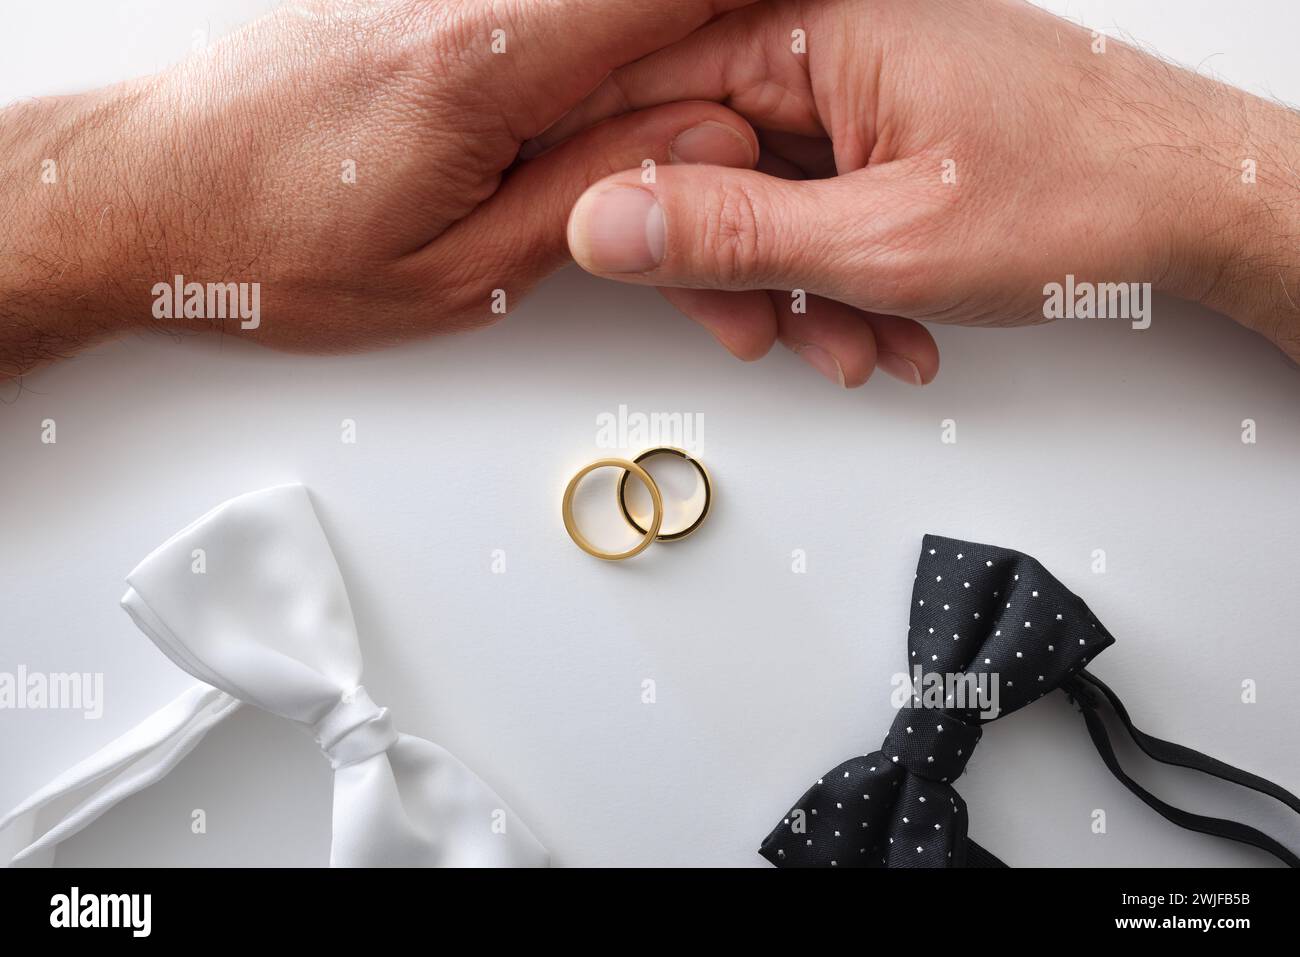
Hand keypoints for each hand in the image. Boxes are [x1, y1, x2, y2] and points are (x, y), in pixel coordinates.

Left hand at [0, 0, 761, 378]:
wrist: (136, 199)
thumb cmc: (268, 248)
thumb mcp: (458, 271)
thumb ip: (593, 196)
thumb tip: (706, 140)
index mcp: (488, 59)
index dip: (766, 15)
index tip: (820, 50)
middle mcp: (471, 4)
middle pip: (653, 18)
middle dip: (719, 104)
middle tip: (746, 187)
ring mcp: (444, 5)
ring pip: (604, 41)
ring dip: (654, 117)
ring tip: (660, 203)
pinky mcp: (422, 22)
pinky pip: (544, 50)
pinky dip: (588, 109)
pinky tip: (589, 166)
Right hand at [539, 0, 1299, 385]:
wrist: (1194, 201)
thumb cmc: (1082, 192)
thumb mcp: (882, 239)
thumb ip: (730, 236)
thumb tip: (607, 222)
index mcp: (815, 24)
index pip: (648, 95)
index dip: (618, 192)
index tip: (606, 258)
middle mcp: (830, 36)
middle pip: (701, 157)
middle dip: (728, 269)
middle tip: (761, 332)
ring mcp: (858, 83)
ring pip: (760, 196)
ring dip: (795, 289)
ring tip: (862, 344)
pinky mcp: (884, 125)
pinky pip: (815, 202)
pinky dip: (839, 274)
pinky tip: (889, 322)